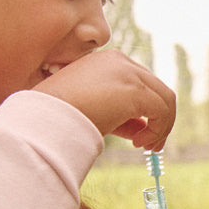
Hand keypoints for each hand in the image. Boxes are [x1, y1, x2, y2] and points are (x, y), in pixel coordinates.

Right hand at [35, 50, 175, 149]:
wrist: (43, 116)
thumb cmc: (58, 116)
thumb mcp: (93, 111)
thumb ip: (119, 116)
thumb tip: (142, 128)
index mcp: (105, 61)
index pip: (137, 83)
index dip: (143, 111)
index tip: (137, 135)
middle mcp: (119, 61)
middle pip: (155, 88)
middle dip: (158, 119)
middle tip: (149, 144)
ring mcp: (129, 73)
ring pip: (165, 98)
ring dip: (161, 126)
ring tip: (147, 147)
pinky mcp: (135, 90)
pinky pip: (162, 110)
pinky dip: (158, 130)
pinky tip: (140, 143)